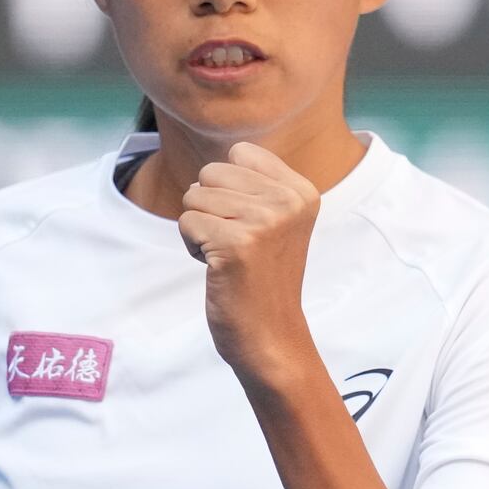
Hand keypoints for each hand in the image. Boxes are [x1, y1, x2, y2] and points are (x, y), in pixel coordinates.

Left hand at [179, 141, 320, 382]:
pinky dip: (193, 247)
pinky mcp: (236, 244)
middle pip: (211, 173)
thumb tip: (218, 162)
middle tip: (236, 244)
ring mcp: (264, 221)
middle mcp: (287, 201)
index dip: (229, 188)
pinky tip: (219, 269)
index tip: (249, 224)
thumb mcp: (276, 220)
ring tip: (228, 257)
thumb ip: (256, 184)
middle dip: (210, 208)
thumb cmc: (263, 277)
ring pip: (194, 197)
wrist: (271, 336)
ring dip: (200, 229)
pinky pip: (186, 222)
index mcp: (302, 191)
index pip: (239, 153)